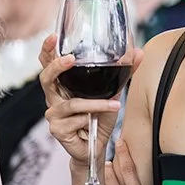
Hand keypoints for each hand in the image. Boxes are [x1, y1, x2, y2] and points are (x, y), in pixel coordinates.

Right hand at [39, 34, 137, 166]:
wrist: (96, 147)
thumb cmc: (99, 119)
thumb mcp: (113, 93)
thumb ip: (122, 74)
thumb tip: (138, 53)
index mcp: (62, 86)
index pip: (49, 64)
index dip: (47, 50)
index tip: (53, 37)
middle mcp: (54, 98)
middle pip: (46, 78)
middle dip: (56, 66)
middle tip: (70, 59)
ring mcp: (54, 114)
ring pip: (71, 103)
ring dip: (94, 104)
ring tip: (112, 104)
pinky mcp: (57, 130)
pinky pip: (75, 120)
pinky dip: (91, 119)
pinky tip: (95, 123)